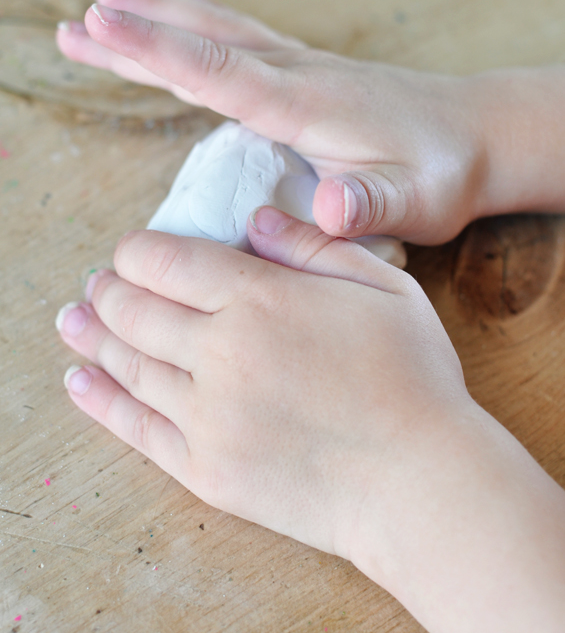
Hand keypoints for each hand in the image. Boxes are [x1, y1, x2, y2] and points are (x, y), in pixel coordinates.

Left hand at [56, 209, 466, 562]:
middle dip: (108, 291)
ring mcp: (207, 416)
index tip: (131, 251)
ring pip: (128, 365)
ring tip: (72, 322)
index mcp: (261, 299)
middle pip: (134, 310)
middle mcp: (221, 352)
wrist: (419, 483)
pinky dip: (101, 401)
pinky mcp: (205, 469)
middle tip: (97, 285)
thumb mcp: (384, 287)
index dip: (137, 251)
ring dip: (93, 338)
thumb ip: (314, 246)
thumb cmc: (414, 378)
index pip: (166, 262)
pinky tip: (80, 382)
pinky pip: (137, 429)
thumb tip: (256, 219)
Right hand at [57, 0, 492, 243]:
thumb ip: (373, 205)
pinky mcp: (307, 75)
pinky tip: (178, 31)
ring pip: (218, 32)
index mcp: (306, 103)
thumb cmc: (440, 173)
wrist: (477, 135)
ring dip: (159, 19)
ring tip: (106, 6)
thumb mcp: (413, 201)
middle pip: (204, 40)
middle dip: (137, 30)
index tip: (99, 25)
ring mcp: (302, 68)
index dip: (155, 49)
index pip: (218, 68)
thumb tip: (333, 209)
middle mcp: (298, 73)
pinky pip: (238, 42)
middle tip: (77, 22)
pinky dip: (196, 30)